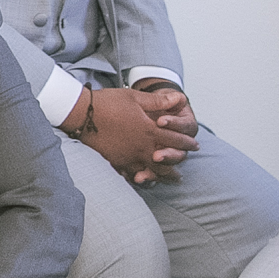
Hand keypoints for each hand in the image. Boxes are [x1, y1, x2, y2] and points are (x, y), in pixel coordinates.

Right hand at [66, 85, 195, 183]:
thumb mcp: (135, 97)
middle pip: (166, 160)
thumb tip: (180, 98)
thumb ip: (159, 101)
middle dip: (177, 162)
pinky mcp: (115, 161)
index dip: (186, 142)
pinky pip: (131, 173)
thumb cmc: (108, 102)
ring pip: (151, 169)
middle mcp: (141, 146)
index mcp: (148, 130)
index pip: (174, 138)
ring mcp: (128, 156)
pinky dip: (140, 177)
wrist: (82, 114)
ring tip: (172, 179)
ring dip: (163, 175)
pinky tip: (144, 180)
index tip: (196, 146)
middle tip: (185, 167)